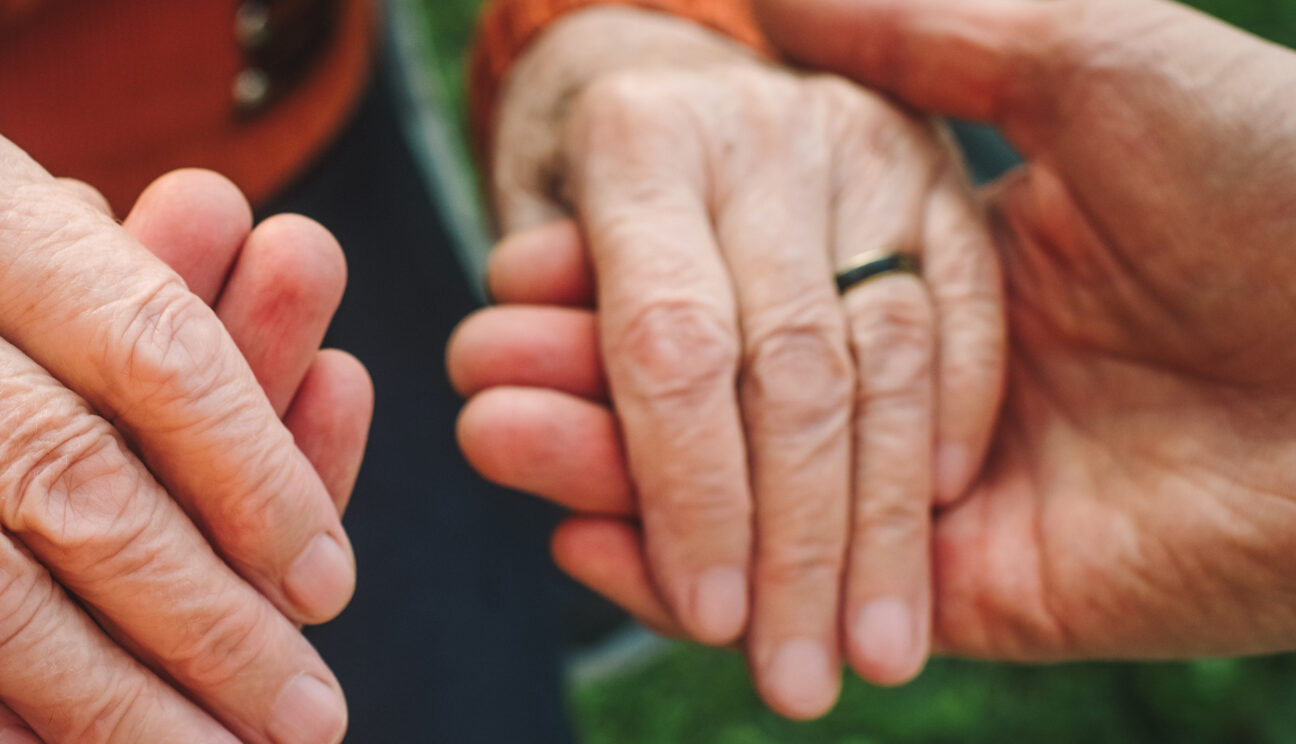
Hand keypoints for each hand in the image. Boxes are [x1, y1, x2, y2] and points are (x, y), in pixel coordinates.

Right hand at [465, 0, 1295, 684]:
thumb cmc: (1282, 189)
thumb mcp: (1091, 62)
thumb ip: (921, 28)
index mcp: (949, 256)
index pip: (748, 281)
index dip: (631, 277)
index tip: (525, 264)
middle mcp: (933, 380)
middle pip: (721, 394)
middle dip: (592, 381)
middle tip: (474, 366)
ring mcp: (946, 494)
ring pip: (741, 499)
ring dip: (608, 471)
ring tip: (491, 432)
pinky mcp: (973, 595)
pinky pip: (806, 594)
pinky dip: (687, 576)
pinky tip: (584, 534)